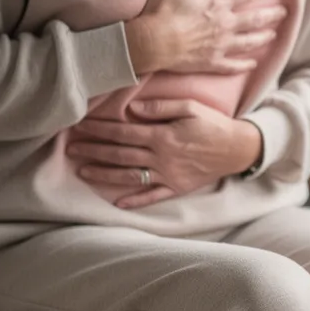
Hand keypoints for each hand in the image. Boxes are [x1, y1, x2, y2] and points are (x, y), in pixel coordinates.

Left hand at [67, 99, 263, 208]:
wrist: (239, 149)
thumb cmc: (214, 124)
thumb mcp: (191, 107)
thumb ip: (161, 106)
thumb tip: (134, 107)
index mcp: (163, 136)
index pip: (123, 132)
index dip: (100, 129)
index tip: (80, 126)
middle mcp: (162, 158)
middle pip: (120, 154)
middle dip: (93, 151)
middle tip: (70, 149)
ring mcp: (168, 175)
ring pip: (130, 176)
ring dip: (104, 175)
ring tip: (82, 173)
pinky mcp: (177, 187)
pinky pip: (153, 196)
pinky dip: (135, 201)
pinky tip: (117, 204)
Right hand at [124, 0, 285, 74]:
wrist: (151, 43)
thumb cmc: (160, 11)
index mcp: (217, 4)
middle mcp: (224, 25)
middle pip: (254, 19)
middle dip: (271, 15)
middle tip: (284, 13)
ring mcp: (220, 46)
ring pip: (249, 42)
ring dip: (263, 37)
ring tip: (273, 35)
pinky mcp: (211, 62)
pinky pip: (233, 66)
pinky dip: (244, 65)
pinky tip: (253, 64)